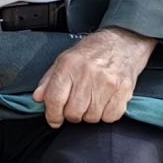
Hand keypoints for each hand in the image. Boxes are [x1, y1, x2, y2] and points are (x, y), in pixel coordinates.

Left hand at [33, 27, 154, 127]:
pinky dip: (106, 115)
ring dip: (89, 115)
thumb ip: (49, 80)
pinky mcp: (123, 90)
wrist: (124, 42)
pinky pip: (110, 117)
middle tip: (75, 107)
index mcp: (68, 65)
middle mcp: (87, 74)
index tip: (54, 120)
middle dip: (71, 115)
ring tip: (91, 101)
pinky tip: (104, 103)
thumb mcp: (64, 59)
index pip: (54, 99)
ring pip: (91, 117)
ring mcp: (107, 83)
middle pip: (73, 112)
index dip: (52, 115)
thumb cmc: (92, 52)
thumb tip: (38, 98)